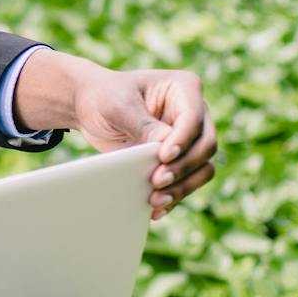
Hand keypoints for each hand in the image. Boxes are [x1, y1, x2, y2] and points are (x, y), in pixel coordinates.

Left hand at [72, 67, 216, 219]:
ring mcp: (189, 138)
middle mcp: (195, 113)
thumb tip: (166, 146)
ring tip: (157, 200)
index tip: (163, 156)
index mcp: (185, 88)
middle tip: (157, 181)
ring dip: (183, 186)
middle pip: (206, 146)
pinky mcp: (178, 159)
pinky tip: (157, 208)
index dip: (182, 140)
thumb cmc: (105, 96)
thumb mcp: (119, 105)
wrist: (91, 108)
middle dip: (184, 167)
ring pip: (202, 167)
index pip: (194, 118)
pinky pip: (187, 181)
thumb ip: (143, 124)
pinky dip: (175, 196)